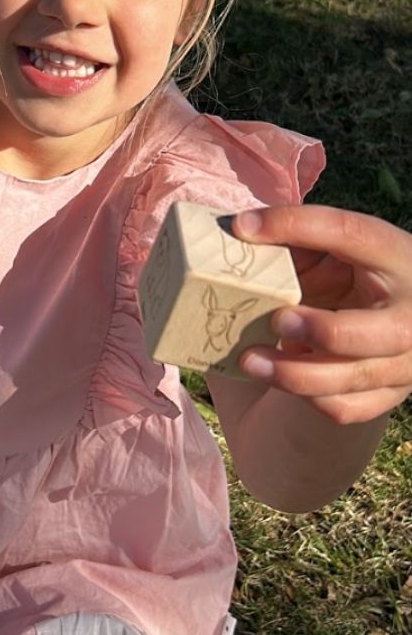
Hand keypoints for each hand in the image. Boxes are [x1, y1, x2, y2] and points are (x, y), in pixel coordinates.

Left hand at [231, 205, 411, 424]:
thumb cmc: (369, 270)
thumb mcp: (345, 244)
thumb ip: (300, 233)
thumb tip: (239, 228)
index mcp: (396, 256)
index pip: (349, 232)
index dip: (296, 227)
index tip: (245, 230)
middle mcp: (408, 314)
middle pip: (363, 331)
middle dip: (317, 330)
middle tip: (276, 319)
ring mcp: (405, 361)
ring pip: (349, 378)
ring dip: (293, 374)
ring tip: (249, 360)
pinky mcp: (391, 393)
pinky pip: (346, 407)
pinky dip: (310, 396)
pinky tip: (286, 375)